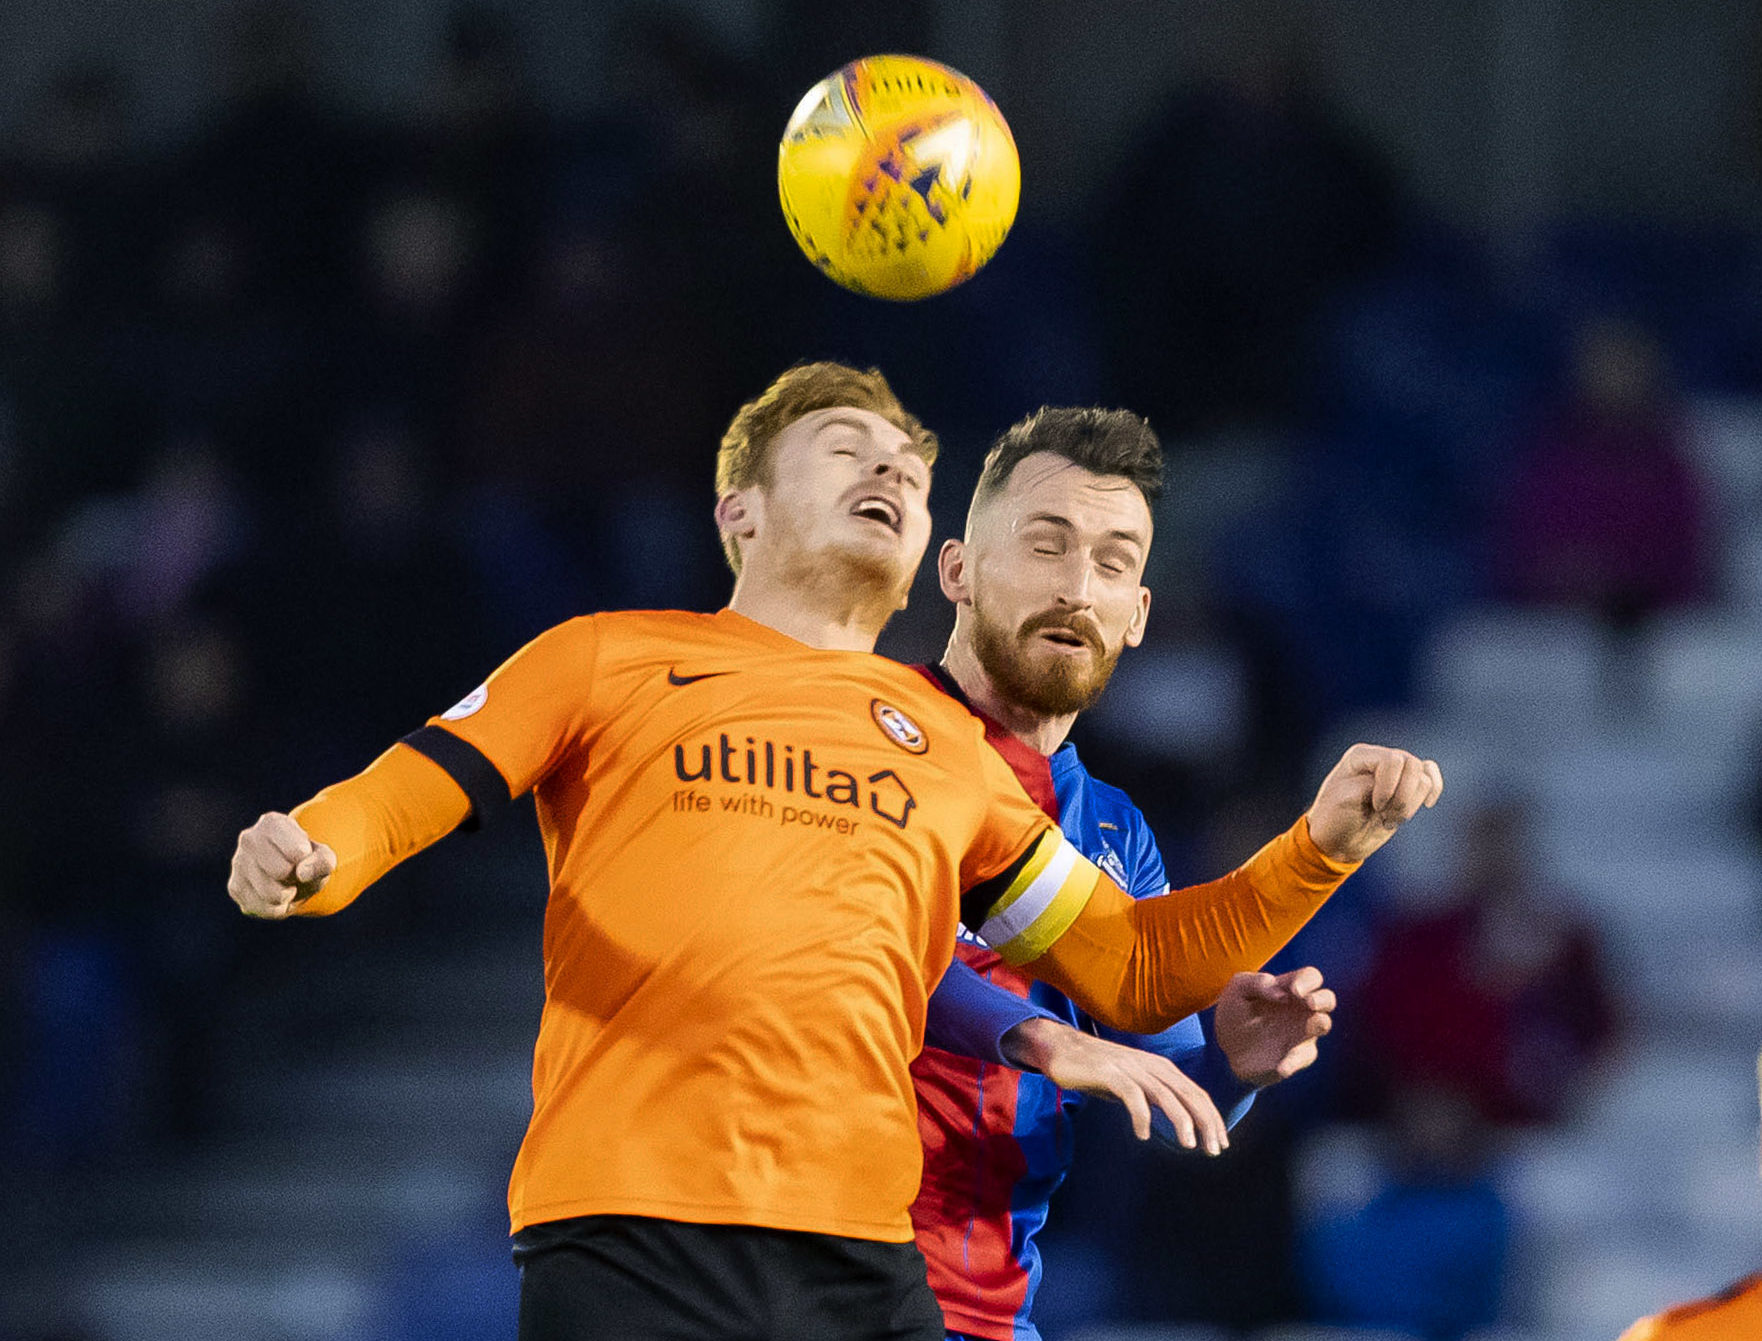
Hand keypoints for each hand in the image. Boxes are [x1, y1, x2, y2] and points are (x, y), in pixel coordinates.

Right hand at [228, 812, 335, 918]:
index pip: (297, 850)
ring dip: (287, 895)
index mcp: (272, 823)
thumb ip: (323, 861)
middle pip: (281, 872)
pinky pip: (264, 909)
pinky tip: (275, 894)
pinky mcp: (235, 887)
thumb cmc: (307, 862)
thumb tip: (303, 873)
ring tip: (285, 883)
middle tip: (293, 871)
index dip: (306, 860)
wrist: (292, 877)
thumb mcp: (324, 858)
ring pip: (271, 893)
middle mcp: (249, 838)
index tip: (304, 854)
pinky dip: (278, 908)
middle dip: (294, 878)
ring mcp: (238, 863)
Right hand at [1001, 1017, 1227, 1153]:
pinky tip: (1144, 1134)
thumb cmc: (1099, 1069)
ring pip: (1165, 1094)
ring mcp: (1130, 1067)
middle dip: (1205, 1122)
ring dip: (1180, 1120)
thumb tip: (1177, 1119)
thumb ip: (1154, 1096)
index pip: (1196, 1093)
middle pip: (1188, 1093)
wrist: (1062, 1048)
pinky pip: (1132, 1095)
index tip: (1221, 1142)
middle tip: (1214, 1149)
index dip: (1211, 1117)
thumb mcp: (1133, 1083)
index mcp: (1160, 1068)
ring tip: (1188, 1145)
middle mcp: (1150, 1065)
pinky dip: (1141, 1115)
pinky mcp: (1109, 1072)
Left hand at [1214, 967, 1335, 1086]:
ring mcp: (1301, 1033)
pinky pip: (1301, 1058)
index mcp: (1289, 989)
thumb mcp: (1238, 989)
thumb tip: (1282, 994)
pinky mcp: (1295, 1056)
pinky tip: (1281, 1068)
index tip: (1294, 990)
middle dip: (1323, 999)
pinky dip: (1293, 1063)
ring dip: (1317, 1025)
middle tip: (1309, 1002)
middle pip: (1328, 999)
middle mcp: (1301, 1009)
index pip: (1311, 977)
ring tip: (1307, 1028)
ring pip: (1323, 1025)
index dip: (1308, 980)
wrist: (1225, 1045)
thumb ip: (1257, 982)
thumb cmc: (1235, 1010)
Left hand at [1305, 743, 1442, 863]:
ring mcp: (1395, 772)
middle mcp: (1380, 758)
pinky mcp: (1407, 787)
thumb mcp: (1345, 801)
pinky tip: (1427, 804)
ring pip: (1424, 778)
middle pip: (1413, 766)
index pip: (1392, 761)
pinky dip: (1434, 790)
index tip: (1375, 806)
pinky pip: (1431, 777)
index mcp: (1360, 755)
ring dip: (1409, 804)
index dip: (1389, 787)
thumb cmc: (1335, 819)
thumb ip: (1370, 785)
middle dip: (1403, 797)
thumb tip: (1400, 780)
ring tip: (1389, 818)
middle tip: (1383, 815)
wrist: (1339, 840)